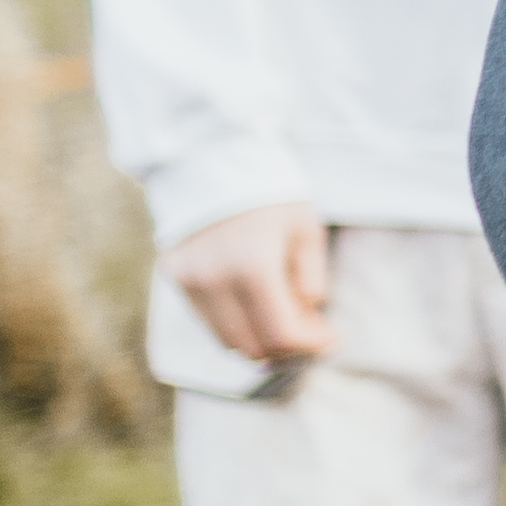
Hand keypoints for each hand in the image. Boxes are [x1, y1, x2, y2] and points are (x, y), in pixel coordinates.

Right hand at [164, 202, 331, 365]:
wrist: (211, 158)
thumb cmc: (269, 192)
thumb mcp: (306, 230)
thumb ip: (310, 280)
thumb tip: (309, 320)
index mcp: (252, 269)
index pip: (280, 335)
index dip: (310, 345)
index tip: (331, 337)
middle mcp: (213, 282)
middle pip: (250, 347)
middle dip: (285, 346)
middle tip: (310, 328)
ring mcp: (188, 282)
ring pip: (224, 339)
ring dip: (258, 337)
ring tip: (285, 313)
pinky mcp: (173, 277)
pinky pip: (206, 318)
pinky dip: (234, 321)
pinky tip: (255, 301)